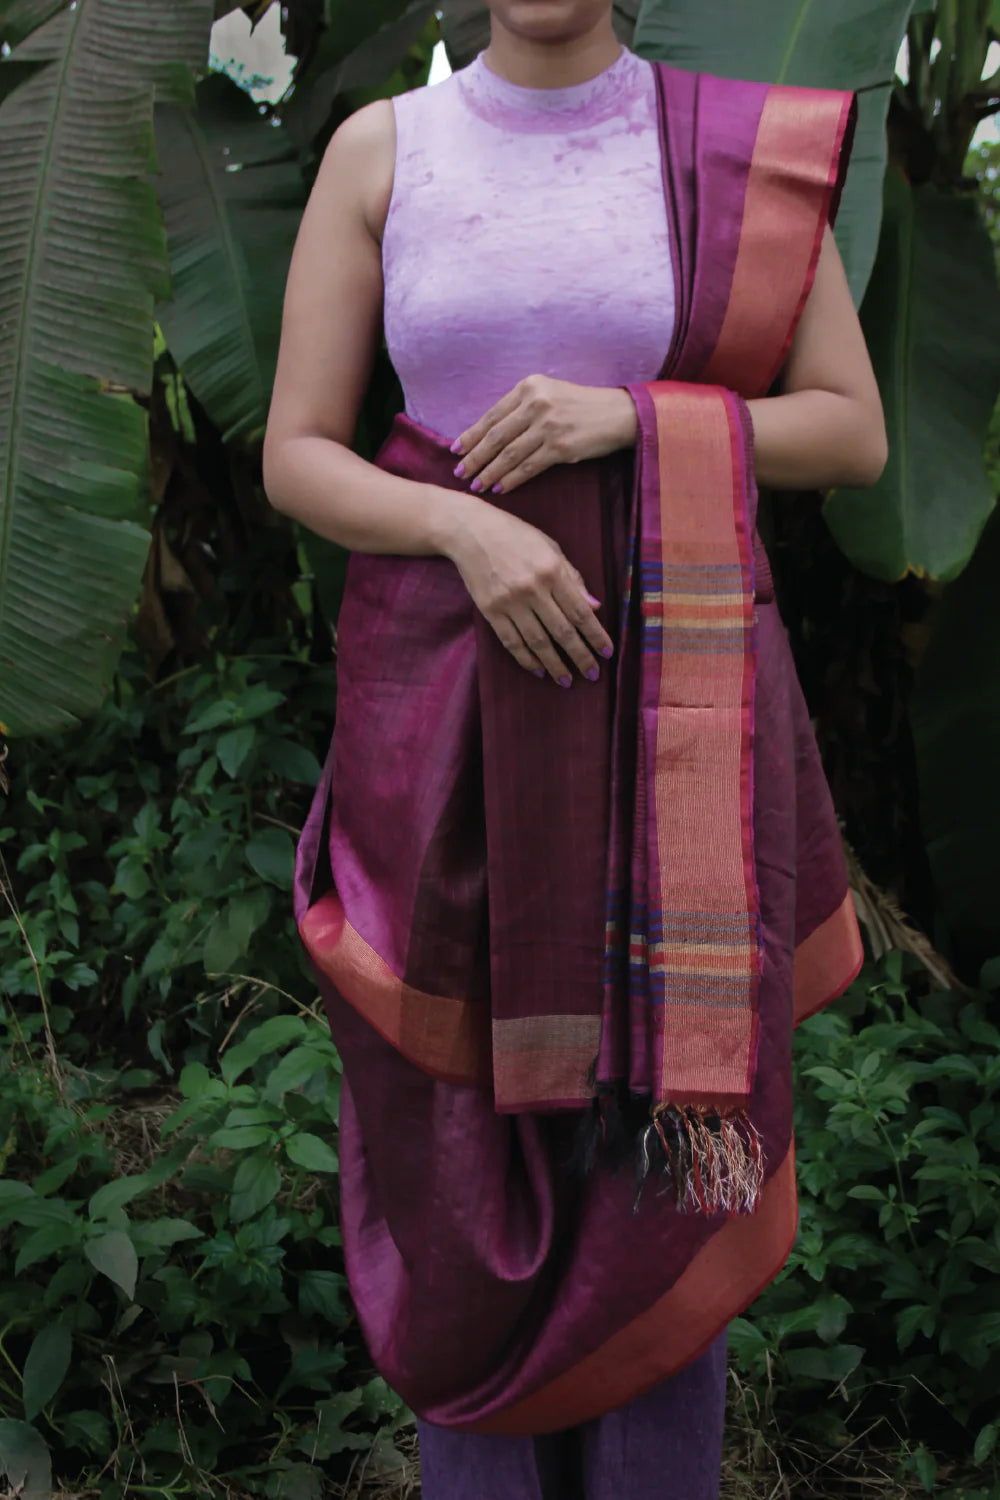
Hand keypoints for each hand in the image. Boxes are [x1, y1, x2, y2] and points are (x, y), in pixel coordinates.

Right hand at [438, 495, 613, 685]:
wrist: (470, 531)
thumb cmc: (515, 536)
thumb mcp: (550, 547)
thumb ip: (573, 578)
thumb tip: (595, 607)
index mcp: (552, 570)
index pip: (580, 611)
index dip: (596, 636)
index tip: (607, 653)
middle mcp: (533, 588)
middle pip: (562, 631)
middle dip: (580, 656)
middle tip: (592, 675)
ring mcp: (510, 601)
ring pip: (538, 642)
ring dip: (555, 664)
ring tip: (567, 680)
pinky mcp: (490, 610)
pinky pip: (511, 642)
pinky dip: (526, 659)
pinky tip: (539, 670)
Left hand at [450, 376, 637, 495]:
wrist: (619, 414)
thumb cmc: (582, 406)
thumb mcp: (550, 394)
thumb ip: (523, 407)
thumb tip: (491, 433)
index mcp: (530, 386)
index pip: (493, 415)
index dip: (472, 435)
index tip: (456, 450)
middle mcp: (536, 403)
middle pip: (496, 435)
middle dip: (475, 456)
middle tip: (459, 472)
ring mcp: (548, 425)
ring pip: (509, 454)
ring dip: (490, 472)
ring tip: (476, 484)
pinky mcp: (560, 447)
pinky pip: (528, 467)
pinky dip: (511, 479)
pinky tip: (500, 487)